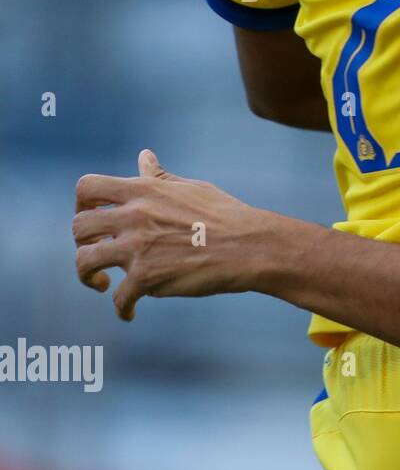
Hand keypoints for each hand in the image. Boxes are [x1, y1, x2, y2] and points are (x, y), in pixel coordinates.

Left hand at [73, 150, 273, 320]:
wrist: (251, 247)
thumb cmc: (227, 216)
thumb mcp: (191, 188)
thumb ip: (159, 178)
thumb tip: (144, 156)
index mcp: (143, 191)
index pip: (87, 187)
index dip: (82, 204)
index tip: (94, 218)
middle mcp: (134, 217)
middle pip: (79, 227)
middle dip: (83, 242)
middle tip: (99, 252)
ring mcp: (138, 249)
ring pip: (84, 262)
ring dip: (88, 275)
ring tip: (102, 283)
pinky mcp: (148, 279)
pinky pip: (119, 299)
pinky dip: (121, 309)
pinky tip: (129, 313)